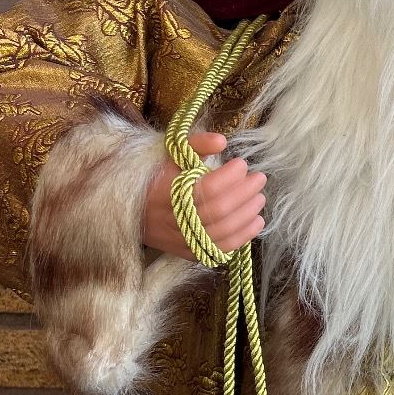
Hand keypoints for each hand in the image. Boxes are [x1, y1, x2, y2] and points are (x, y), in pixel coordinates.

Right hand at [141, 131, 265, 259]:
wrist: (133, 209)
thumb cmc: (155, 177)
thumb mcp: (170, 155)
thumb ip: (195, 144)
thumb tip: (221, 141)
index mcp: (163, 192)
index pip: (205, 188)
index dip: (229, 177)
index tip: (242, 164)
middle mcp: (170, 220)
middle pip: (217, 211)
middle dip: (244, 194)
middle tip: (259, 179)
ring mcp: (179, 240)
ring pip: (221, 233)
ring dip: (247, 215)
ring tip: (260, 199)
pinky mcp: (187, 253)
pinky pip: (220, 250)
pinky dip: (243, 236)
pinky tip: (256, 222)